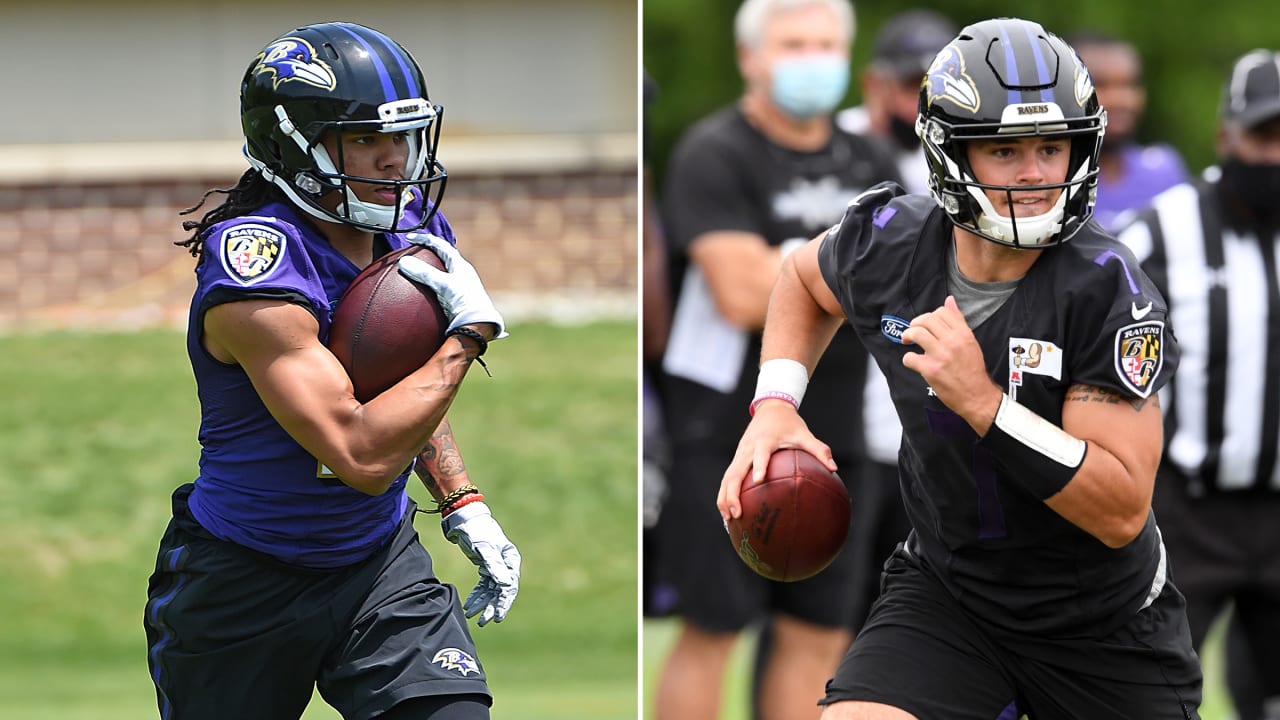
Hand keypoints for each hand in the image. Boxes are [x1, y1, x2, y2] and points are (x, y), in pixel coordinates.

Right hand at [398, 233, 507, 337]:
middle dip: (428, 252)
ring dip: (428, 270)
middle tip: (413, 251)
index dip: (425, 239)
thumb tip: (403, 262)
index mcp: (460, 265)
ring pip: (441, 272)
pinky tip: (419, 295)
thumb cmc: (465, 303)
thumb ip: (425, 273)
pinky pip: (439, 288)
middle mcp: (461, 274)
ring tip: (415, 271)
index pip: (441, 245)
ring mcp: (459, 287)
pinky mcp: (456, 300)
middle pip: (442, 257)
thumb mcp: (444, 285)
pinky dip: (428, 287)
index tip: (410, 238)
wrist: (479, 326)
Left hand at [441, 501, 520, 625]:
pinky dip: (476, 595)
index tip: (497, 617)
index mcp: (510, 559)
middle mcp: (505, 564)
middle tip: (483, 621)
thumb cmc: (476, 530)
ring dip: (482, 603)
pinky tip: (469, 605)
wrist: (463, 518)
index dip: (504, 603)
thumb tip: (506, 586)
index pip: (509, 586)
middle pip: (501, 591)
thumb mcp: (484, 549)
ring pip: (491, 590)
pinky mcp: (485, 566)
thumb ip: (494, 566)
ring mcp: (495, 566)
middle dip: (492, 607)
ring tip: (471, 615)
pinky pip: (482, 586)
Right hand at [716, 401, 834, 522]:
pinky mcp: (737, 458)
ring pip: (727, 478)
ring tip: (728, 518)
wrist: (770, 408)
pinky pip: (728, 478)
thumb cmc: (789, 424)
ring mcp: (740, 454)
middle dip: (732, 494)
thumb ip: (819, 450)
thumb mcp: (804, 434)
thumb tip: (833, 468)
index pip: (760, 454)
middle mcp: (748, 449)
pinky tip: (728, 511)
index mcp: (764, 441)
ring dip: (724, 498)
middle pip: (734, 472)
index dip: (758, 466)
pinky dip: (725, 493)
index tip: (758, 481)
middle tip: (737, 514)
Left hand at [900, 295, 1000, 432]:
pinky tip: (913, 362)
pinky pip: (910, 357)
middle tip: (912, 332)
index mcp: (964, 334)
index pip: (942, 311)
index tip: (926, 324)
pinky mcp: (931, 370)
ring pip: (916, 333)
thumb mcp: (970, 342)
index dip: (930, 315)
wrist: (977, 396)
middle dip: (915, 323)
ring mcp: (941, 355)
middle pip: (926, 320)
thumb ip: (958, 321)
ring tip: (907, 341)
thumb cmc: (973, 369)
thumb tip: (949, 300)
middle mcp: (952, 342)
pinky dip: (908, 359)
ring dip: (907, 336)